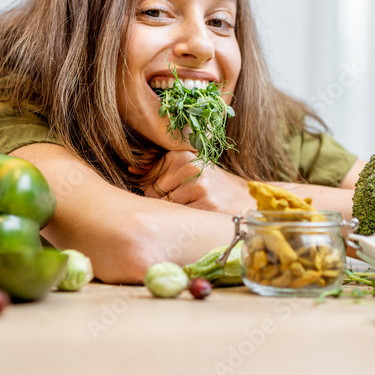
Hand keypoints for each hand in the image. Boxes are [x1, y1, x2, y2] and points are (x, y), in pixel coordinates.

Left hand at [140, 151, 254, 215]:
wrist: (243, 198)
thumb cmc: (209, 185)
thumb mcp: (188, 170)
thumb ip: (160, 169)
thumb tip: (131, 170)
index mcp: (182, 155)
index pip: (149, 178)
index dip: (155, 191)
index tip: (171, 192)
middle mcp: (190, 166)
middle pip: (154, 192)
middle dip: (164, 201)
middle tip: (185, 200)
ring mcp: (198, 185)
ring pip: (166, 205)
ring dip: (175, 211)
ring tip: (193, 205)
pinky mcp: (205, 203)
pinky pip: (180, 216)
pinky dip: (186, 218)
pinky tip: (199, 212)